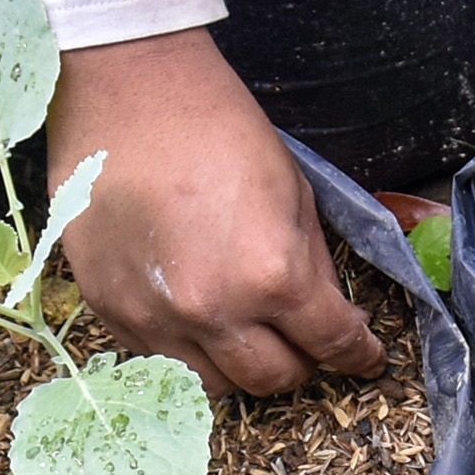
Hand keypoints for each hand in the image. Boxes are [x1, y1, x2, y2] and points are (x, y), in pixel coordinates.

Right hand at [47, 29, 385, 397]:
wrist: (126, 90)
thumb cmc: (216, 125)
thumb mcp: (293, 190)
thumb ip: (313, 263)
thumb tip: (330, 311)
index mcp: (271, 276)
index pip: (331, 343)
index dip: (358, 354)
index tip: (364, 357)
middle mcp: (213, 311)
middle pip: (273, 380)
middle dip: (302, 362)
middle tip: (304, 339)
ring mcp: (155, 317)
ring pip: (215, 385)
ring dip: (241, 364)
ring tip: (246, 329)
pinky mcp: (109, 309)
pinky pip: (160, 359)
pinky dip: (187, 348)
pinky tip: (194, 312)